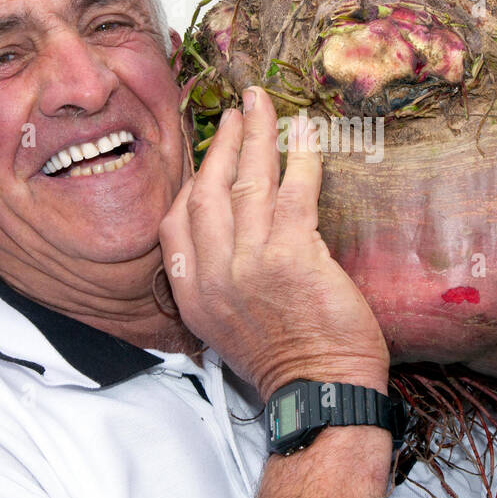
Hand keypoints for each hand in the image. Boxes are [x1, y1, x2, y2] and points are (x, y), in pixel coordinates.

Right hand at [159, 87, 389, 401]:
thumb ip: (221, 281)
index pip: (175, 224)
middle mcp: (213, 276)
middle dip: (221, 144)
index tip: (210, 152)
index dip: (192, 180)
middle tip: (236, 110)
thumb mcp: (229, 327)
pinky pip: (294, 192)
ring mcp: (249, 265)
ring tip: (263, 104)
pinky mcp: (292, 257)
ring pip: (247, 183)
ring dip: (256, 136)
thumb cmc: (288, 362)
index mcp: (193, 294)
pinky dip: (301, 157)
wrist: (321, 393)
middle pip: (207, 192)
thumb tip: (238, 235)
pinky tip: (306, 131)